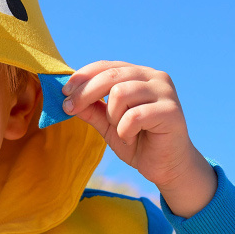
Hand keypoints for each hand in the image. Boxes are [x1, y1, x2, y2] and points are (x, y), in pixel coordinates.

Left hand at [62, 61, 216, 216]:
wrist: (166, 167)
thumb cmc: (138, 142)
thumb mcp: (108, 125)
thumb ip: (92, 110)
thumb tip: (67, 98)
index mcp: (139, 75)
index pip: (106, 66)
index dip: (82, 77)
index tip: (63, 93)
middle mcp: (154, 77)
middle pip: (111, 76)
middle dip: (85, 93)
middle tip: (69, 109)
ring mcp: (165, 92)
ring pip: (121, 93)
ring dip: (112, 116)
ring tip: (120, 131)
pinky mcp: (171, 111)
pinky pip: (134, 116)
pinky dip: (125, 131)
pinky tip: (132, 139)